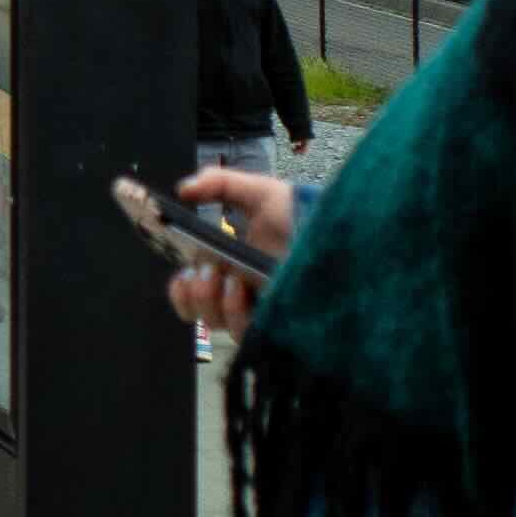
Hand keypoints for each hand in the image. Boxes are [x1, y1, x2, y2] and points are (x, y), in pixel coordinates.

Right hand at [174, 164, 296, 342]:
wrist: (336, 233)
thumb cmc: (299, 215)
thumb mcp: (258, 192)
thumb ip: (219, 184)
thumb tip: (183, 189)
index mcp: (228, 268)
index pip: (191, 292)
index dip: (179, 290)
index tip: (180, 275)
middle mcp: (239, 294)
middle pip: (198, 311)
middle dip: (192, 293)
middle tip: (205, 271)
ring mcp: (256, 311)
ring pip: (213, 322)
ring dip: (209, 300)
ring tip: (224, 276)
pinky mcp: (272, 325)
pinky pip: (239, 332)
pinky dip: (232, 311)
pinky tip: (239, 289)